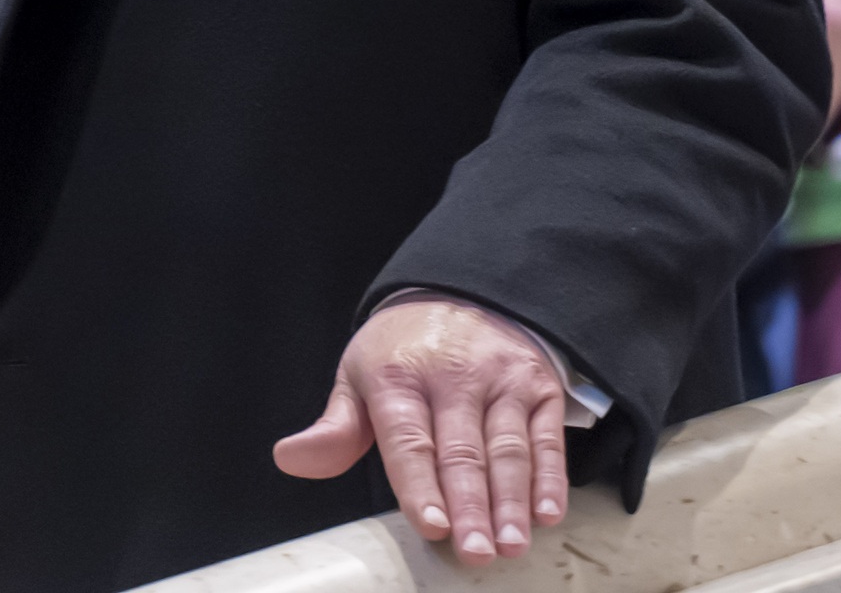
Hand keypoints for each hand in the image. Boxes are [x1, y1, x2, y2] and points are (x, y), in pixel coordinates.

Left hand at [273, 298, 568, 563]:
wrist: (459, 290)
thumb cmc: (403, 349)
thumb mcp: (358, 374)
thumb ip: (334, 427)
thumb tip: (289, 458)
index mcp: (400, 374)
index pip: (408, 439)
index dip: (420, 485)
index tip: (431, 526)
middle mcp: (454, 373)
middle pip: (462, 450)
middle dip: (470, 506)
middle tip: (476, 552)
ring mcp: (501, 377)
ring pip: (507, 446)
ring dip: (512, 500)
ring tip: (510, 544)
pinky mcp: (537, 383)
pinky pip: (546, 434)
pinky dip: (550, 475)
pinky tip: (547, 511)